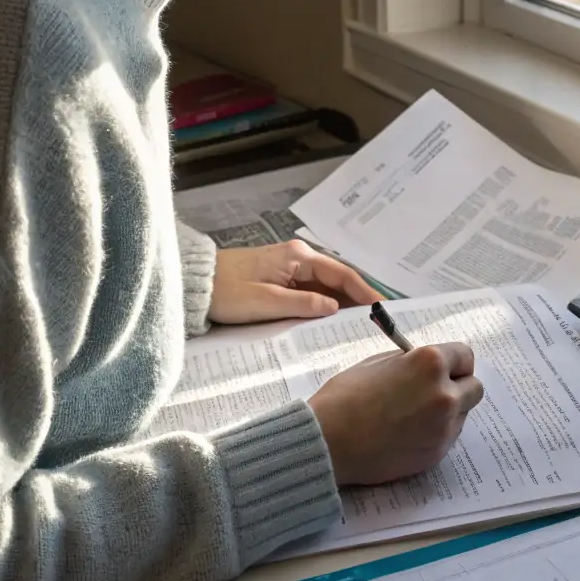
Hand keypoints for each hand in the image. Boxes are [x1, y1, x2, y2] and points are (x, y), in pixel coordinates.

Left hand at [209, 240, 377, 323]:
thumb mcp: (267, 302)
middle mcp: (298, 257)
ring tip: (361, 323)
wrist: (196, 285)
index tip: (383, 307)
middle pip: (337, 279)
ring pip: (325, 286)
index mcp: (298, 257)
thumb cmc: (227, 291)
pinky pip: (310, 291)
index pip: (342, 274)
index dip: (365, 291)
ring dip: (342, 304)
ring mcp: (289, 267)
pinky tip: (332, 320)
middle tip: (378, 319)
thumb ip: (304, 304)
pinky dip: (324, 304)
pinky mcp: (280, 278)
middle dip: (358, 299)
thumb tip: (334, 308)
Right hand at [310, 343, 483, 486]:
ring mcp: (443, 427)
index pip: (465, 356)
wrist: (328, 441)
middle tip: (433, 391)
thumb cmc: (345, 396)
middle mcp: (444, 394)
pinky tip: (409, 432)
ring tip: (414, 414)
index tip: (443, 368)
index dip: (453, 361)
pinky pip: (448, 436)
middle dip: (458, 387)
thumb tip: (428, 364)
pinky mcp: (436, 454)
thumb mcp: (378, 362)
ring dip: (448, 411)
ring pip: (462, 414)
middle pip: (474, 388)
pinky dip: (436, 432)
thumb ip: (410, 362)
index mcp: (430, 363)